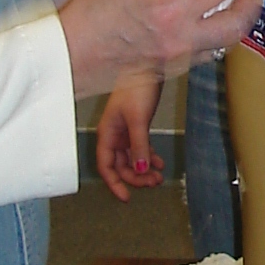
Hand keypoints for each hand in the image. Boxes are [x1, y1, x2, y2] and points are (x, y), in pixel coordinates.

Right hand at [59, 0, 260, 100]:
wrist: (67, 58)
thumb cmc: (90, 13)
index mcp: (169, 11)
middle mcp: (182, 40)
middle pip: (238, 24)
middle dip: (253, 0)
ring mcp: (179, 61)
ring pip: (226, 43)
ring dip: (239, 20)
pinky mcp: (171, 72)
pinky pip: (207, 53)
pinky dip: (217, 34)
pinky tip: (211, 19)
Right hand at [96, 74, 164, 201]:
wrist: (148, 67)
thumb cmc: (137, 87)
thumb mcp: (138, 120)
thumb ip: (139, 145)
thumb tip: (140, 169)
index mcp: (107, 133)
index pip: (106, 166)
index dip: (114, 183)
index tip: (126, 197)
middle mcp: (114, 134)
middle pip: (121, 165)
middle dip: (135, 177)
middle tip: (152, 183)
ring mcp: (125, 131)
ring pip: (132, 158)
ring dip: (144, 169)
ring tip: (158, 176)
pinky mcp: (136, 126)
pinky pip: (140, 148)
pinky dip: (149, 157)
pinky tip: (159, 163)